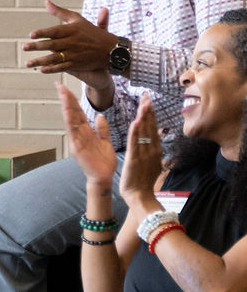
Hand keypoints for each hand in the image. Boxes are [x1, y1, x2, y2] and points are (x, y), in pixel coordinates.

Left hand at [24, 1, 112, 81]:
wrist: (110, 49)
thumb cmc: (91, 31)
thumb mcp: (77, 19)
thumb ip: (60, 12)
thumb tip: (46, 2)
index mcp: (72, 30)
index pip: (55, 31)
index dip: (43, 33)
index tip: (31, 35)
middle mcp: (73, 42)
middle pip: (53, 45)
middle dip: (38, 47)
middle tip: (24, 47)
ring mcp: (74, 54)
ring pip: (55, 58)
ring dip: (41, 61)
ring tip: (27, 63)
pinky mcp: (76, 64)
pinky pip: (62, 67)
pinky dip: (52, 69)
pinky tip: (41, 70)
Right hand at [57, 81, 116, 188]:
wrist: (103, 177)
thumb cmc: (103, 162)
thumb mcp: (105, 142)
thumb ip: (102, 129)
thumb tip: (99, 115)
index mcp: (86, 132)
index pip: (78, 113)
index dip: (73, 100)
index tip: (67, 88)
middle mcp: (79, 135)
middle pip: (72, 114)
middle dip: (66, 99)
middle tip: (59, 85)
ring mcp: (76, 141)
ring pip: (70, 120)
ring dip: (66, 106)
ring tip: (62, 93)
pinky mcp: (77, 148)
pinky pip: (73, 133)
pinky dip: (70, 122)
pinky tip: (67, 112)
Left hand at [118, 93, 163, 211]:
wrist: (140, 197)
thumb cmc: (143, 181)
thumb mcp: (151, 162)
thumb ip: (153, 149)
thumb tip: (157, 137)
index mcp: (154, 149)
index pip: (153, 128)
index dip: (151, 114)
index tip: (149, 101)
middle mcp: (151, 149)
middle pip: (150, 126)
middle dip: (148, 110)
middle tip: (147, 95)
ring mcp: (144, 154)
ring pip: (144, 132)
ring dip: (144, 116)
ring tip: (144, 102)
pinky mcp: (134, 159)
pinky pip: (135, 143)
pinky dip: (135, 132)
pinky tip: (136, 121)